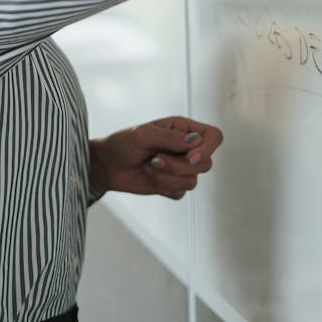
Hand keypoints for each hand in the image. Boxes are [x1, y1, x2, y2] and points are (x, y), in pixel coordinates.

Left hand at [88, 116, 222, 198]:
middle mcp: (186, 148)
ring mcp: (180, 168)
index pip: (213, 136)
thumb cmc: (123, 143)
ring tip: (150, 166)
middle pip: (206, 163)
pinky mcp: (173, 185)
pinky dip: (163, 186)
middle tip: (156, 159)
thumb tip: (194, 142)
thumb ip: (169, 137)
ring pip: (193, 181)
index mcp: (183, 129)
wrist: (107, 165)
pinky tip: (149, 176)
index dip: (208, 148)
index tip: (190, 156)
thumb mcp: (143, 134)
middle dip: (179, 166)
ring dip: (168, 176)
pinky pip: (180, 192)